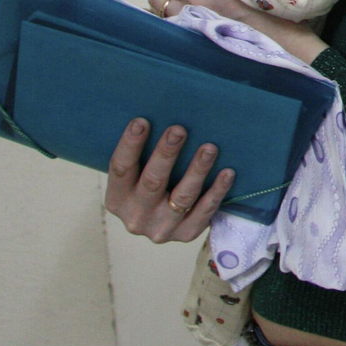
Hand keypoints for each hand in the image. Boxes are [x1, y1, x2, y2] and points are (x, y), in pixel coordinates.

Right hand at [104, 118, 235, 242]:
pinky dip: (217, 191)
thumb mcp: (137, 175)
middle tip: (179, 130)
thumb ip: (143, 153)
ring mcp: (161, 229)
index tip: (142, 121)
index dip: (130, 145)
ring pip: (182, 198)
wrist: (163, 223)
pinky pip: (205, 212)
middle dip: (166, 154)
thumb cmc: (151, 184)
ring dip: (197, 170)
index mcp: (117, 199)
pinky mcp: (186, 234)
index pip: (120, 169)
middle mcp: (136, 217)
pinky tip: (228, 172)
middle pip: (152, 183)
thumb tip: (161, 111)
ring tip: (210, 148)